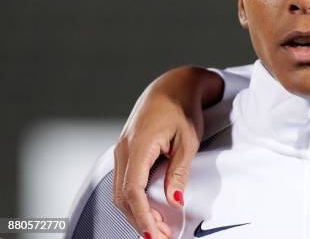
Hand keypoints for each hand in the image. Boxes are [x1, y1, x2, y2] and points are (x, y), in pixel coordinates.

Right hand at [112, 67, 223, 237]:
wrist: (173, 85)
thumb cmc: (183, 109)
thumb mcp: (188, 140)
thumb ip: (179, 172)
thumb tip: (175, 202)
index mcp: (139, 145)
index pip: (132, 190)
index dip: (142, 216)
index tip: (155, 234)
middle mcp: (124, 149)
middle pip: (122, 196)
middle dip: (140, 220)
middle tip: (162, 237)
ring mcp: (122, 150)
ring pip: (120, 191)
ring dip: (137, 212)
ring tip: (159, 228)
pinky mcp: (127, 152)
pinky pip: (124, 182)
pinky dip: (134, 200)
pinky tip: (150, 209)